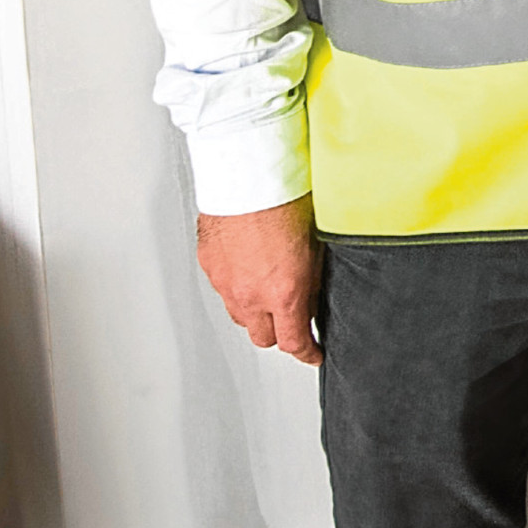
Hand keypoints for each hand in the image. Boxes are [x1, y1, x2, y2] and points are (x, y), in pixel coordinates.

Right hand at [196, 195, 321, 365]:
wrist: (248, 174)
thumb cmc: (287, 198)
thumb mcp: (317, 246)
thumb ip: (312, 280)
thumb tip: (311, 298)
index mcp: (284, 293)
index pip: (294, 342)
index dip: (307, 353)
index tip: (314, 353)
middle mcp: (251, 294)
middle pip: (263, 337)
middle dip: (281, 334)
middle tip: (294, 323)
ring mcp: (226, 282)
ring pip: (240, 316)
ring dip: (257, 313)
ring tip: (270, 295)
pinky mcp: (210, 265)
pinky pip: (224, 289)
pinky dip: (237, 288)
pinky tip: (249, 270)